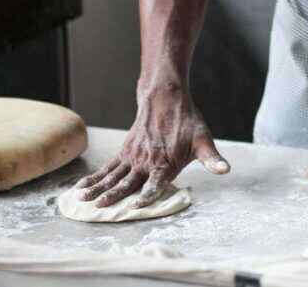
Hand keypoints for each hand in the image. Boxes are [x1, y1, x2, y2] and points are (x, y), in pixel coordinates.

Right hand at [76, 85, 229, 207]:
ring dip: (97, 188)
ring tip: (82, 199)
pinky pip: (107, 167)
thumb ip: (212, 159)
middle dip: (113, 196)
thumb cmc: (187, 122)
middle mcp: (146, 162)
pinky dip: (94, 177)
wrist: (165, 98)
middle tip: (99, 208)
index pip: (154, 184)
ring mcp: (132, 157)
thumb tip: (225, 170)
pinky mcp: (125, 152)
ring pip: (112, 176)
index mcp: (165, 164)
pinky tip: (82, 187)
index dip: (146, 195)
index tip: (135, 206)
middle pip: (127, 182)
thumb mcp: (203, 140)